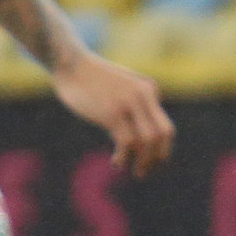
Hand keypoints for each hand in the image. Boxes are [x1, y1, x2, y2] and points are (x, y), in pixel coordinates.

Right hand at [50, 53, 175, 176]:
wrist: (70, 63)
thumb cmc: (92, 78)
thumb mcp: (121, 85)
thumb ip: (135, 102)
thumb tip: (138, 132)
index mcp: (150, 89)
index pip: (166, 127)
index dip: (163, 149)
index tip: (155, 163)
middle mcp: (144, 95)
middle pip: (163, 134)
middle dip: (158, 158)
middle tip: (147, 172)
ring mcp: (129, 103)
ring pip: (147, 140)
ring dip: (143, 161)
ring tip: (136, 172)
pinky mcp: (112, 112)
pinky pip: (127, 142)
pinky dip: (124, 157)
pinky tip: (117, 163)